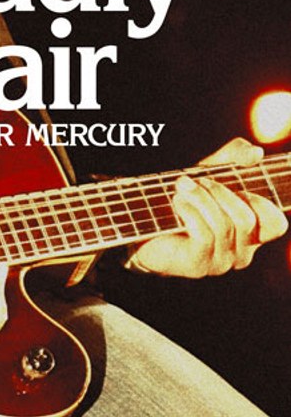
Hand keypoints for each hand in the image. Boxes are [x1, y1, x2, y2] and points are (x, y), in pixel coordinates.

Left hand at [127, 138, 288, 276]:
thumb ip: (235, 156)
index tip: (242, 183)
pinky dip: (189, 211)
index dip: (265, 202)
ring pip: (223, 225)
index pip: (275, 224)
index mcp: (251, 234)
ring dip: (199, 198)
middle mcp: (242, 253)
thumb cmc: (184, 198)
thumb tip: (257, 153)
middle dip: (220, 192)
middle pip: (246, 219)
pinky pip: (204, 235)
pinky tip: (177, 203)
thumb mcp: (211, 171)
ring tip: (181, 186)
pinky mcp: (198, 266)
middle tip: (198, 180)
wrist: (144, 222)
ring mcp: (221, 263)